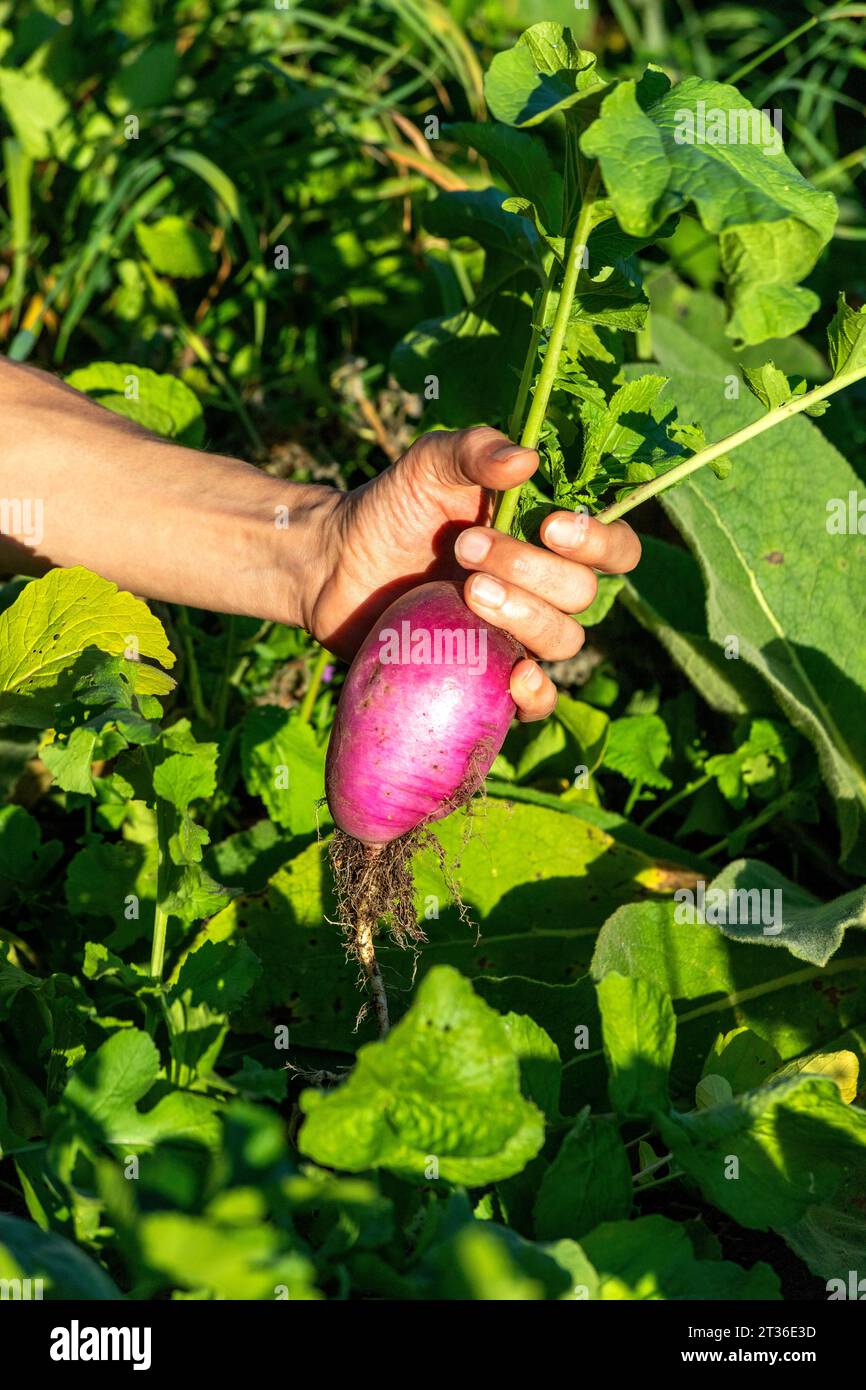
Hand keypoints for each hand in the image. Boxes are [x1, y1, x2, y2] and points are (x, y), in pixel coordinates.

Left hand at [307, 427, 640, 720]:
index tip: (550, 525)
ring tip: (466, 590)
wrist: (335, 565)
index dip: (599, 542)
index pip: (614, 549)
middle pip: (582, 594)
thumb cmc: (392, 508)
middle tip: (465, 547)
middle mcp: (544, 589)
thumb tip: (527, 460)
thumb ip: (474, 450)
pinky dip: (537, 695)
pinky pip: (536, 702)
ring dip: (524, 616)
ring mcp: (518, 636)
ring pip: (563, 641)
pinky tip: (515, 676)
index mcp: (548, 539)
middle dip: (529, 569)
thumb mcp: (428, 465)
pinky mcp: (489, 677)